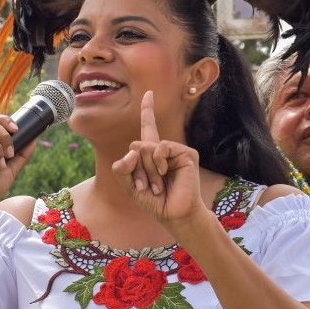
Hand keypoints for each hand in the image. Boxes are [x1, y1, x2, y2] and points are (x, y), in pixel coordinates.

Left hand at [112, 91, 204, 227]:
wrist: (174, 214)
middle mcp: (163, 149)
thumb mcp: (129, 186)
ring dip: (147, 170)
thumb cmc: (154, 202)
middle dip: (137, 170)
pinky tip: (164, 174)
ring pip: (147, 147)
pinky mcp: (186, 154)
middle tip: (148, 187)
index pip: (148, 128)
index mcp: (152, 155)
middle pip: (136, 147)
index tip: (149, 94)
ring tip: (158, 186)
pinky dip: (158, 162)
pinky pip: (161, 147)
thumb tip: (134, 147)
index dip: (148, 110)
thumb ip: (122, 168)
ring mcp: (175, 151)